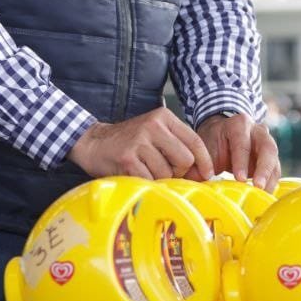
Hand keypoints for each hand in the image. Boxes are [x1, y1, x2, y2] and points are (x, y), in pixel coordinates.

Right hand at [68, 107, 211, 180]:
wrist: (94, 142)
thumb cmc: (130, 142)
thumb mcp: (155, 134)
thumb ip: (177, 146)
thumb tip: (203, 172)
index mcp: (163, 117)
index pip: (195, 141)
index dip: (204, 161)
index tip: (207, 174)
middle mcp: (153, 126)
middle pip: (185, 159)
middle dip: (179, 172)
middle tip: (167, 172)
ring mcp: (139, 141)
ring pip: (167, 172)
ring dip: (160, 179)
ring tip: (147, 170)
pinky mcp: (127, 158)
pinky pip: (150, 180)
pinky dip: (146, 183)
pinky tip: (137, 175)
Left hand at [194, 113, 280, 192]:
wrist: (223, 135)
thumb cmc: (214, 142)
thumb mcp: (205, 147)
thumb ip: (199, 163)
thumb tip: (192, 180)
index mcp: (239, 125)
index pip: (243, 142)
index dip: (242, 161)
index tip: (239, 178)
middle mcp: (258, 131)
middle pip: (267, 148)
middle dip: (264, 169)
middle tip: (258, 186)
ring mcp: (267, 144)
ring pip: (274, 160)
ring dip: (270, 179)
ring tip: (263, 196)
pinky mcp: (271, 159)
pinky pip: (275, 171)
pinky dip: (271, 184)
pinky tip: (264, 196)